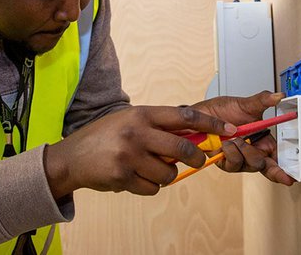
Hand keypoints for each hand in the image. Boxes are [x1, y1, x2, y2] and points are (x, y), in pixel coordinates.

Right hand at [43, 106, 236, 197]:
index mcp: (142, 114)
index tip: (229, 130)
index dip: (210, 124)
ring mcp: (129, 155)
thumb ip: (157, 126)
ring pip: (169, 172)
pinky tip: (135, 178)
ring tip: (151, 168)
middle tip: (198, 160)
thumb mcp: (130, 121)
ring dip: (166, 175)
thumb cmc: (104, 137)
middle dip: (195, 157)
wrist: (71, 158)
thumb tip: (193, 136)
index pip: (185, 116)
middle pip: (182, 147)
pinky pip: (153, 188)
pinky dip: (150, 186)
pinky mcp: (123, 176)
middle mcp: (137, 132)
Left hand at [191, 91, 294, 185]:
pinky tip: (226, 144)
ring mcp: (238, 159)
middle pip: (264, 165)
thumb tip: (278, 95)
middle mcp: (251, 153)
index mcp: (262, 141)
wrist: (199, 114)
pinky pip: (233, 164)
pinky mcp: (225, 162)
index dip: (283, 171)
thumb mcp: (245, 104)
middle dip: (258, 156)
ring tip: (234, 139)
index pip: (276, 160)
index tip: (289, 178)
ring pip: (250, 165)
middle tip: (248, 142)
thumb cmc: (221, 111)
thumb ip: (263, 100)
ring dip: (243, 151)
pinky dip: (231, 153)